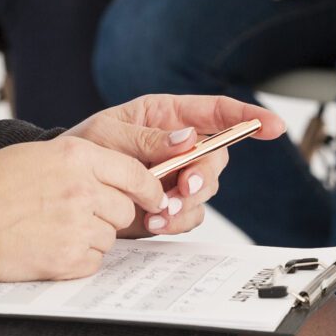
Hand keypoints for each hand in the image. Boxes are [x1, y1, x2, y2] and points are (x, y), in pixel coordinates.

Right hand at [0, 134, 168, 281]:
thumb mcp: (44, 154)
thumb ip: (86, 163)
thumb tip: (127, 180)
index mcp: (78, 155)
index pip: (137, 173)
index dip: (149, 189)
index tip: (153, 197)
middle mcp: (82, 188)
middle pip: (126, 209)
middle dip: (111, 214)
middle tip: (81, 214)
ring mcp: (76, 225)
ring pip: (111, 237)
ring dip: (92, 237)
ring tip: (56, 228)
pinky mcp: (67, 258)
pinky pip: (94, 261)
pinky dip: (78, 258)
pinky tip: (51, 246)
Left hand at [67, 94, 286, 236]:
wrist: (61, 188)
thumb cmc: (81, 148)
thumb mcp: (107, 135)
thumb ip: (147, 138)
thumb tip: (187, 138)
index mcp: (168, 116)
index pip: (217, 112)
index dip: (249, 118)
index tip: (274, 126)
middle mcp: (179, 146)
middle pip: (216, 158)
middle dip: (205, 175)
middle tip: (185, 187)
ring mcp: (175, 177)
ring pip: (206, 190)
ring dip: (188, 203)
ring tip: (158, 212)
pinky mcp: (168, 205)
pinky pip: (189, 216)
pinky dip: (176, 222)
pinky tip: (153, 222)